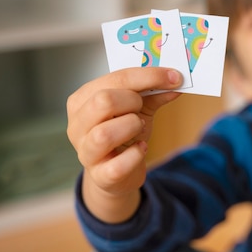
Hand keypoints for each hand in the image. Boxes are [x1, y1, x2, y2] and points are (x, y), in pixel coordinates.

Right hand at [66, 67, 182, 222]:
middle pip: (104, 101)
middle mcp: (77, 125)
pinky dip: (136, 155)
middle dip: (133, 101)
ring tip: (138, 127)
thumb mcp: (136, 109)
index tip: (174, 77)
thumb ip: (153, 94)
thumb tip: (174, 82)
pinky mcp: (99, 176)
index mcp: (83, 100)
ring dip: (132, 126)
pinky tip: (141, 149)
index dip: (148, 76)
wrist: (117, 173)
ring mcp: (85, 152)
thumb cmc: (123, 134)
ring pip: (105, 134)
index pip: (115, 79)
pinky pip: (118, 165)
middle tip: (141, 107)